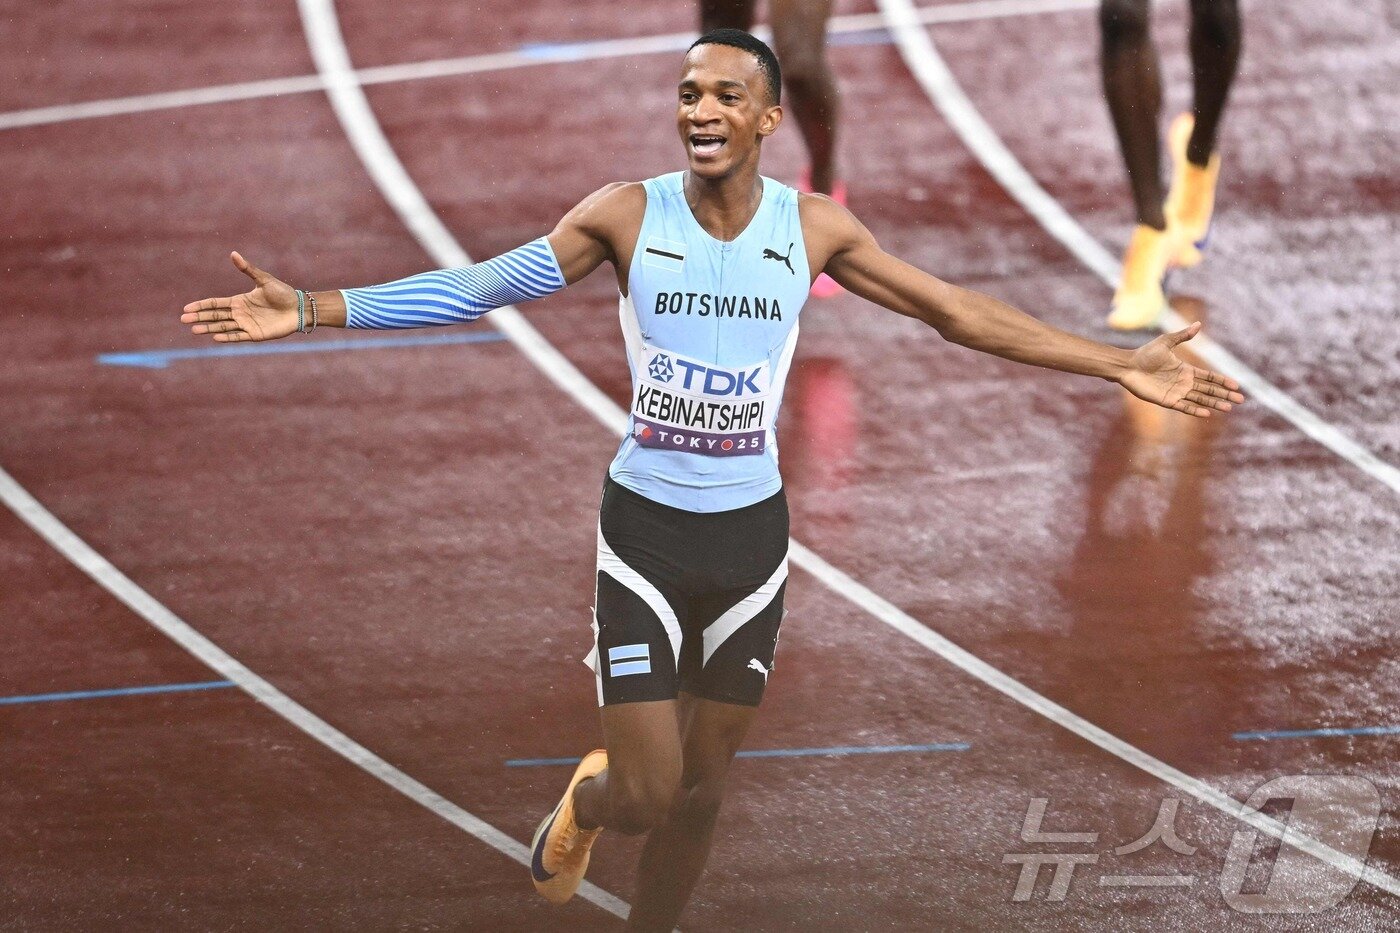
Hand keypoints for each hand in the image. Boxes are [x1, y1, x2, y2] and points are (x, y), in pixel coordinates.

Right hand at [181, 252, 298, 341]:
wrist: (299, 308)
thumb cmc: (283, 293)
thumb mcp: (264, 280)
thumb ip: (248, 269)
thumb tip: (233, 254)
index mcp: (239, 301)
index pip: (216, 303)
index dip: (201, 305)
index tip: (187, 308)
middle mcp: (240, 313)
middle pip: (215, 316)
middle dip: (199, 317)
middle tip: (184, 320)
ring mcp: (246, 324)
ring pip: (223, 327)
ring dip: (209, 328)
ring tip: (195, 330)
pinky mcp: (255, 334)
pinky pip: (238, 336)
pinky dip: (227, 337)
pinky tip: (216, 337)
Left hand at [1119, 321, 1245, 416]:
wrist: (1127, 365)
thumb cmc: (1145, 353)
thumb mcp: (1166, 342)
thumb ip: (1183, 336)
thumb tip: (1198, 324)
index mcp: (1185, 370)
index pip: (1209, 377)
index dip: (1222, 381)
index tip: (1236, 385)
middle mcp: (1183, 382)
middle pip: (1208, 390)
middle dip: (1224, 394)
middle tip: (1240, 400)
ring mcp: (1175, 392)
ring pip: (1199, 399)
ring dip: (1214, 403)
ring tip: (1228, 408)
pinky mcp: (1166, 400)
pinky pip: (1183, 407)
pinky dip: (1195, 410)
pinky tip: (1207, 414)